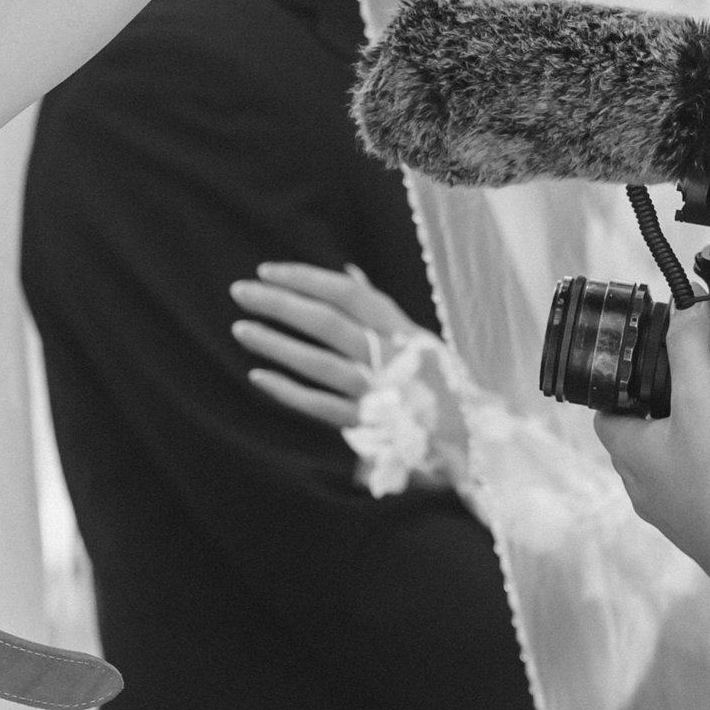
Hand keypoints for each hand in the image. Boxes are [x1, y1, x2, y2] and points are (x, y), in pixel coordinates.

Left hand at [229, 258, 424, 429]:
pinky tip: (259, 377)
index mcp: (399, 328)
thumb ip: (379, 307)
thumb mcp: (417, 336)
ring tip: (241, 329)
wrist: (469, 439)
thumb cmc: (436, 382)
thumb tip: (348, 272)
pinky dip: (288, 392)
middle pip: (325, 322)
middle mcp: (387, 356)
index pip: (346, 293)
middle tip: (241, 292)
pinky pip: (319, 406)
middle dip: (279, 304)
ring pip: (317, 363)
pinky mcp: (365, 424)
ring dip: (276, 344)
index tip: (267, 270)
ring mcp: (375, 391)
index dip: (304, 278)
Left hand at [592, 301, 709, 584]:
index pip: (607, 410)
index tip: (648, 361)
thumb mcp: (701, 398)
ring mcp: (686, 506)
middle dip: (685, 402)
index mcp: (631, 454)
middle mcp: (651, 484)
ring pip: (698, 456)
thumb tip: (686, 311)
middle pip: (654, 431)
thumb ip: (689, 348)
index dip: (623, 382)